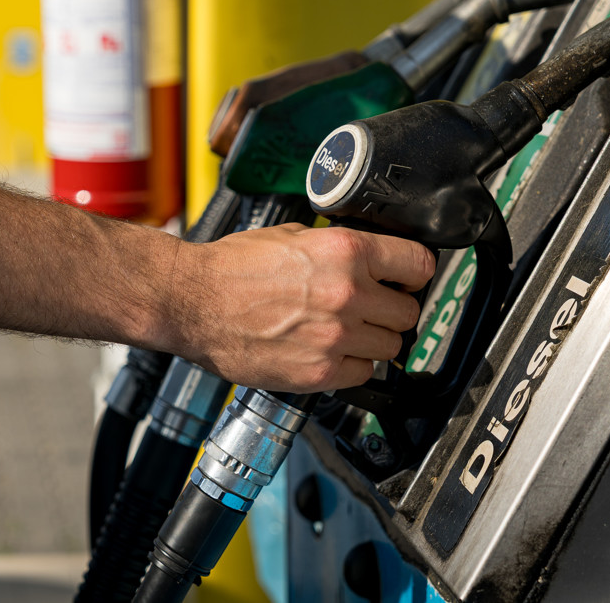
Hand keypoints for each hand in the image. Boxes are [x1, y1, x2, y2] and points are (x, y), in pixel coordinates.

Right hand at [168, 223, 434, 393]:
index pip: (419, 266)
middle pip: (409, 311)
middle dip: (392, 309)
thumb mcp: (292, 236)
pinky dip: (352, 366)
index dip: (413, 273)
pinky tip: (329, 352)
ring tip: (345, 332)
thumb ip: (337, 247)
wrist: (190, 302)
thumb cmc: (231, 268)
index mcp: (345, 252)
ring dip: (373, 340)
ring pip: (391, 346)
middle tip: (370, 308)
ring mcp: (336, 337)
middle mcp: (348, 294)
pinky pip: (364, 374)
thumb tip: (369, 258)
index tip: (406, 279)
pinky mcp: (320, 372)